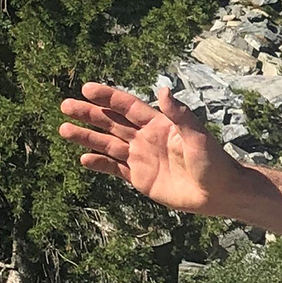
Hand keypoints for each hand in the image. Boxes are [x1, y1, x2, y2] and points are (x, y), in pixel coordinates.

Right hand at [58, 82, 250, 215]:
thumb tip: (163, 89)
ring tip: (63, 129)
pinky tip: (82, 159)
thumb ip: (179, 115)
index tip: (86, 89)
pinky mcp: (140, 178)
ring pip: (108, 144)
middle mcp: (146, 138)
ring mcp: (141, 158)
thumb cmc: (213, 162)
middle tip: (65, 105)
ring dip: (86, 137)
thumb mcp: (197, 137)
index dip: (108, 98)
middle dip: (89, 114)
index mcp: (159, 124)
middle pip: (112, 123)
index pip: (128, 107)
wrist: (218, 193)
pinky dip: (99, 164)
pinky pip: (115, 168)